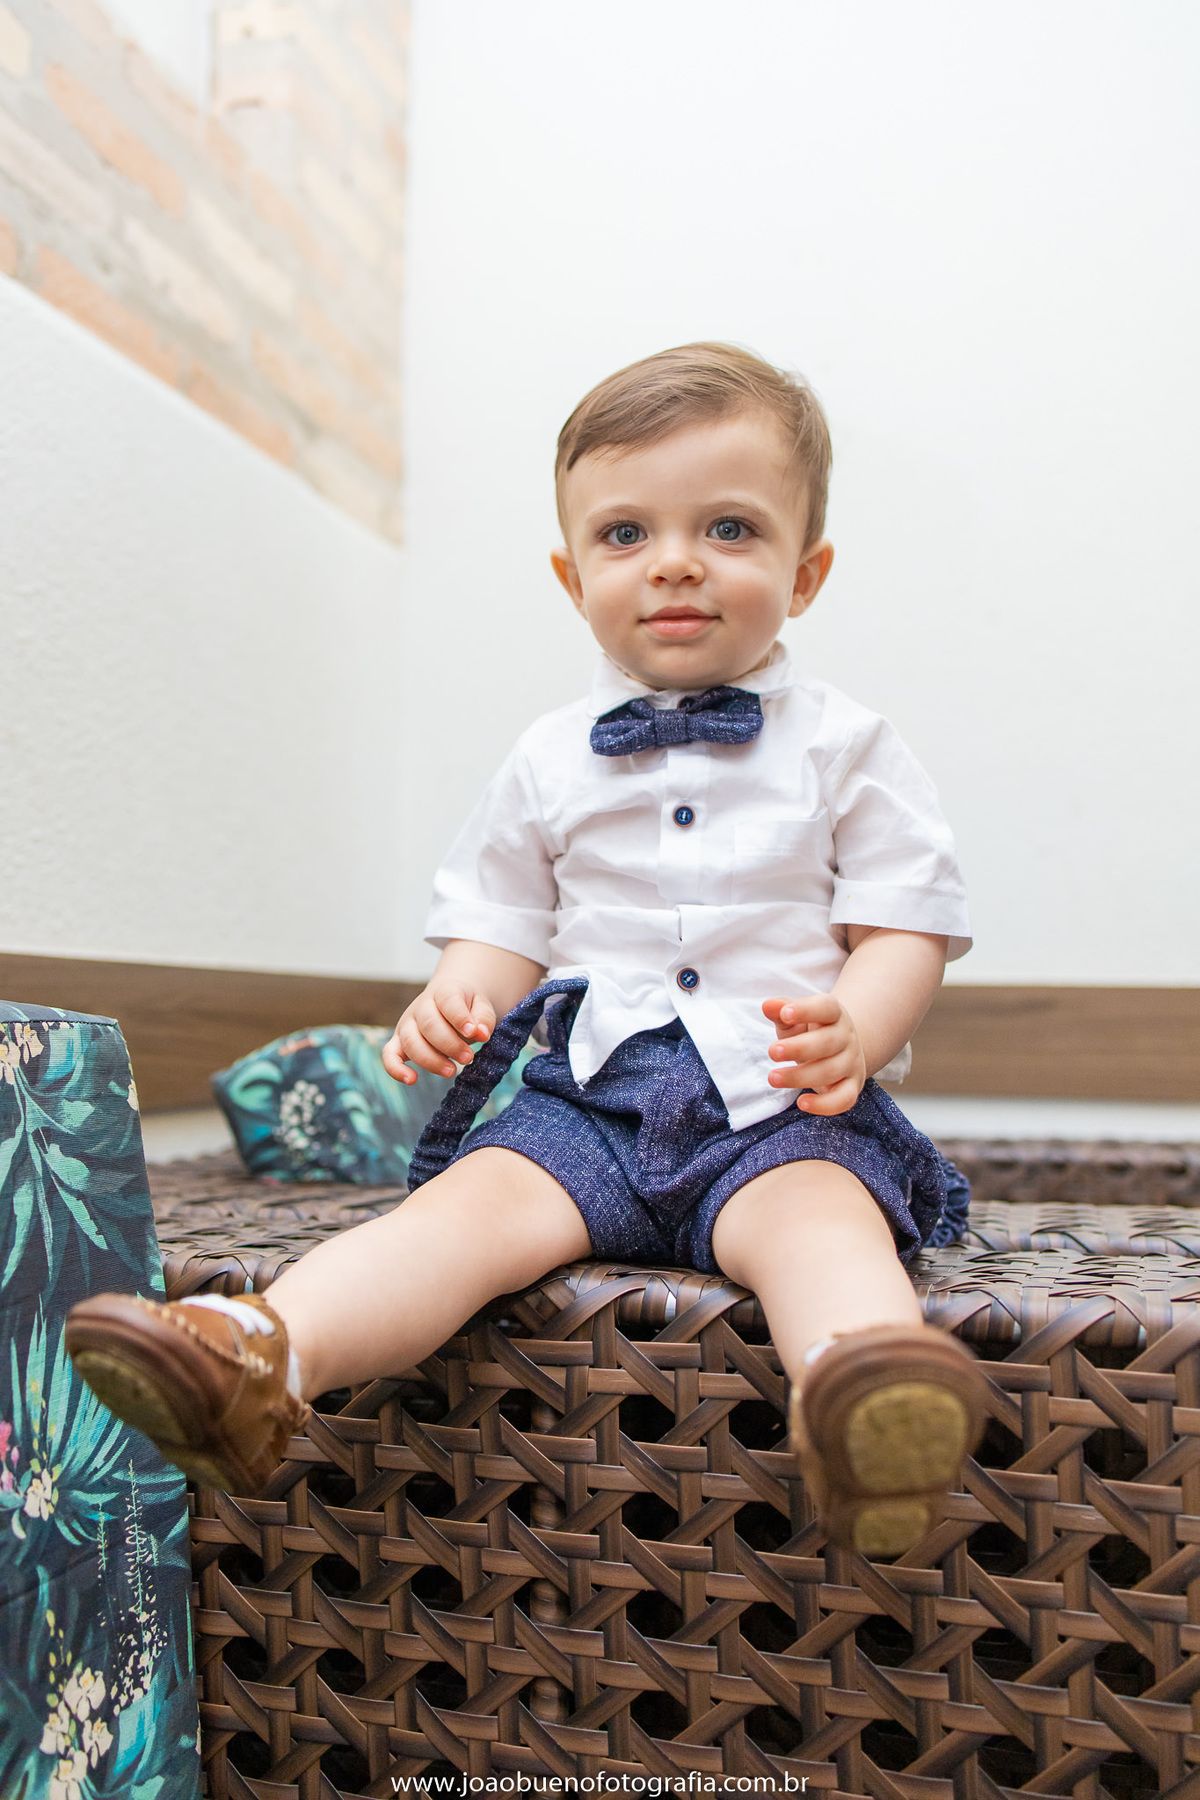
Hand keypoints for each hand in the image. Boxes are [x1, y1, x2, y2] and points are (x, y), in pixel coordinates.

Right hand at [382, 982, 496, 1084]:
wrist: (450, 1001)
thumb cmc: (467, 1008)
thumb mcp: (482, 1007)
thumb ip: (484, 1018)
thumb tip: (481, 1034)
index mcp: (444, 992)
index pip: (448, 1001)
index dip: (460, 1018)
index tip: (475, 1033)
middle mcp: (421, 1006)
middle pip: (429, 1025)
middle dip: (450, 1045)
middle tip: (469, 1058)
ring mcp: (407, 1024)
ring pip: (410, 1042)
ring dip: (431, 1060)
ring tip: (452, 1070)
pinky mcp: (398, 1042)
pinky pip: (389, 1055)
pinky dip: (396, 1069)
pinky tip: (412, 1080)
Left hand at [762, 993, 866, 1115]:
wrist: (841, 1050)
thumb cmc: (810, 1031)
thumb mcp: (795, 1018)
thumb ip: (782, 1010)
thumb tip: (767, 1006)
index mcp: (834, 1014)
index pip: (826, 1007)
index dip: (806, 1009)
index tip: (785, 1013)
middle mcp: (847, 1037)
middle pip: (828, 1042)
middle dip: (799, 1048)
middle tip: (772, 1052)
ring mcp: (852, 1062)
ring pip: (830, 1071)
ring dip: (800, 1076)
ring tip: (773, 1077)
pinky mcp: (852, 1086)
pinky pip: (844, 1099)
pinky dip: (825, 1105)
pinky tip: (802, 1103)